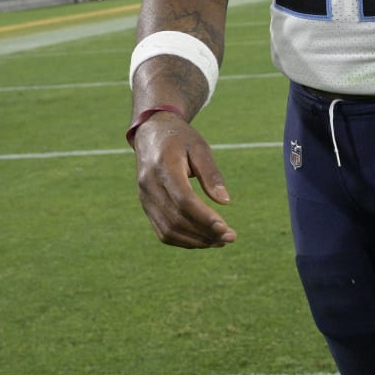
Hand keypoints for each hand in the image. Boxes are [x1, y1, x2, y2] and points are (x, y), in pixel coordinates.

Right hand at [131, 113, 235, 247]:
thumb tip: (225, 202)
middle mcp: (149, 185)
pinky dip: (183, 240)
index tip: (225, 228)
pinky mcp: (146, 206)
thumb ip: (211, 174)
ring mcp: (144, 198)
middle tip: (230, 237)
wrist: (151, 133)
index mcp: (163, 166)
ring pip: (168, 230)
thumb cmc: (180, 138)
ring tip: (220, 241)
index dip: (204, 217)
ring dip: (196, 241)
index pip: (183, 200)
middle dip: (205, 233)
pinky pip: (162, 231)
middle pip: (177, 219)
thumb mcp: (200, 147)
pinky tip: (203, 240)